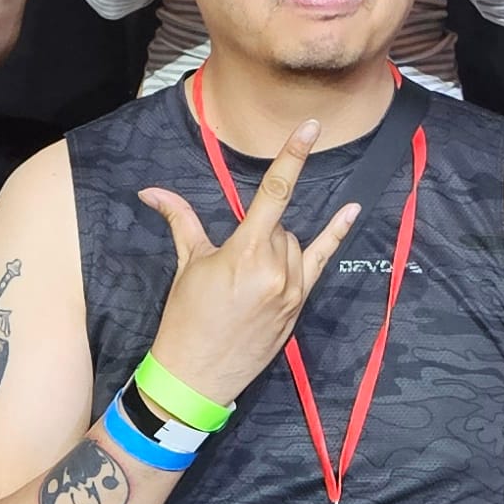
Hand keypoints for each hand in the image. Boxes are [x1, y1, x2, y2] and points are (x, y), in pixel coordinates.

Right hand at [137, 121, 359, 410]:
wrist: (196, 375)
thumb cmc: (186, 319)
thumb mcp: (186, 265)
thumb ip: (179, 220)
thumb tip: (151, 191)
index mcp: (245, 253)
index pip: (275, 193)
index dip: (293, 156)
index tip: (310, 128)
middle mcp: (276, 268)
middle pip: (279, 227)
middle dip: (259, 234)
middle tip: (231, 266)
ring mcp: (292, 290)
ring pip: (293, 246)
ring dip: (275, 250)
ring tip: (245, 283)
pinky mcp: (299, 307)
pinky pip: (320, 263)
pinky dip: (335, 236)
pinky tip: (351, 212)